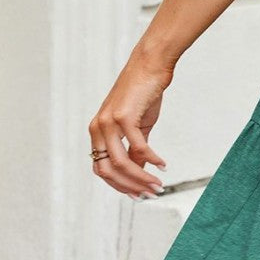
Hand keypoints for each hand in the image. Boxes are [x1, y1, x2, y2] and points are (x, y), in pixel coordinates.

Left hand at [89, 51, 172, 199]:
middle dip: (130, 186)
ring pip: (120, 162)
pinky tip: (162, 164)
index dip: (119, 186)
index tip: (138, 195)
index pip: (101, 169)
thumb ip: (135, 149)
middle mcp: (98, 128)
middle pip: (108, 170)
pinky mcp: (123, 116)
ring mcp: (108, 122)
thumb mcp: (138, 125)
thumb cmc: (144, 93)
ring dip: (140, 177)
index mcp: (98, 132)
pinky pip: (137, 146)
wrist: (150, 65)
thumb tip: (139, 171)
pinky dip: (151, 158)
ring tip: (157, 185)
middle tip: (150, 194)